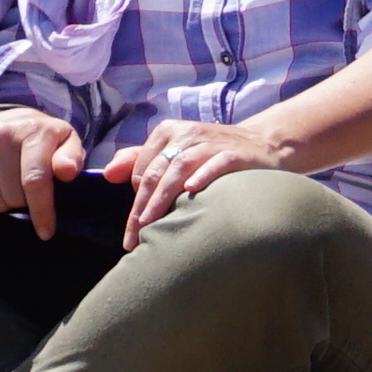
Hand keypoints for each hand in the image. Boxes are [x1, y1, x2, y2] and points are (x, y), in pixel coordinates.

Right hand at [0, 103, 87, 215]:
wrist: (10, 120)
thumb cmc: (43, 138)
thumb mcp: (67, 141)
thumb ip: (72, 157)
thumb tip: (67, 172)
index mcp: (34, 132)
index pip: (34, 180)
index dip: (40, 210)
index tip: (46, 232)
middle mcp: (2, 134)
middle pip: (12, 195)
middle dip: (24, 202)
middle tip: (27, 190)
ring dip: (4, 201)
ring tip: (11, 184)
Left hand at [113, 112, 298, 245]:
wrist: (263, 145)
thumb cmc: (212, 154)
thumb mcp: (176, 152)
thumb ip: (140, 161)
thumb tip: (107, 174)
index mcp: (167, 132)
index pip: (142, 171)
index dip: (136, 202)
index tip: (135, 230)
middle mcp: (186, 134)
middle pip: (155, 173)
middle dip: (142, 208)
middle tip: (134, 238)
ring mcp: (211, 142)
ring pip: (178, 168)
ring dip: (162, 197)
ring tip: (151, 224)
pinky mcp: (235, 152)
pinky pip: (216, 163)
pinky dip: (203, 175)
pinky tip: (191, 191)